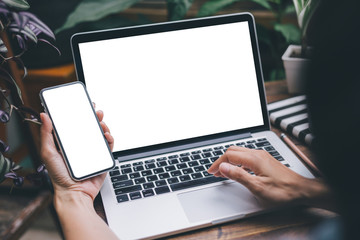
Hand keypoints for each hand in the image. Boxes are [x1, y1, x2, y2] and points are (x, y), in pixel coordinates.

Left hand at [40, 110, 113, 200]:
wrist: (74, 193)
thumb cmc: (59, 176)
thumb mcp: (49, 152)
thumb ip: (47, 134)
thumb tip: (44, 115)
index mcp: (68, 142)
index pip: (75, 123)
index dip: (80, 112)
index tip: (83, 103)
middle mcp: (81, 145)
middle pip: (90, 126)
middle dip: (94, 116)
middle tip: (96, 110)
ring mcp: (92, 151)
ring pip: (100, 133)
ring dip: (103, 125)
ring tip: (101, 123)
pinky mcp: (102, 158)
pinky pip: (108, 146)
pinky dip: (110, 138)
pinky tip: (106, 135)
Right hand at [208, 146, 328, 206]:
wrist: (301, 190)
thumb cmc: (282, 191)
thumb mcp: (257, 187)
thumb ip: (238, 175)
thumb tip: (223, 167)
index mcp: (254, 159)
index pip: (229, 155)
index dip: (218, 163)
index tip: (211, 171)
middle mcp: (257, 154)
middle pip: (233, 151)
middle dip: (221, 160)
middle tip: (214, 172)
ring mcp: (262, 156)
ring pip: (240, 152)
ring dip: (229, 160)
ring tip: (223, 172)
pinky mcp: (265, 160)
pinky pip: (246, 156)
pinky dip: (237, 162)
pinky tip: (237, 170)